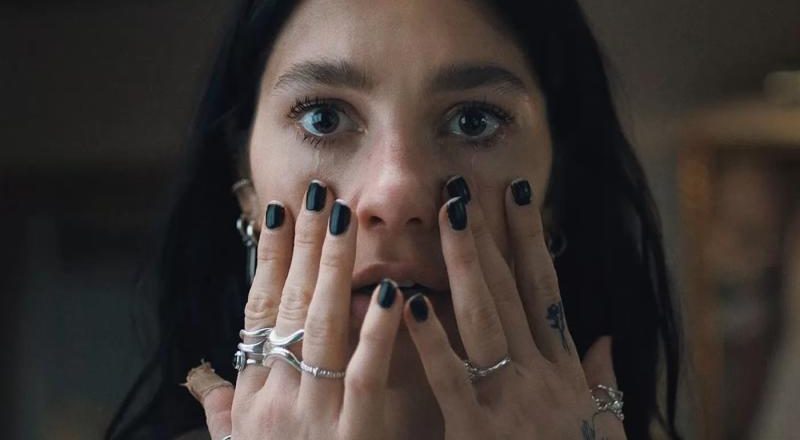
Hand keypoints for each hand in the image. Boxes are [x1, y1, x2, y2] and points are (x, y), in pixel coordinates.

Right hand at [186, 180, 405, 438]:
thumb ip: (220, 413)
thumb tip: (195, 379)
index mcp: (252, 396)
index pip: (256, 312)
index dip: (266, 261)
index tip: (274, 214)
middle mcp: (275, 397)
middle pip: (287, 305)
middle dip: (302, 245)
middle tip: (315, 192)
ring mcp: (313, 415)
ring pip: (321, 327)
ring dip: (331, 269)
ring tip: (343, 219)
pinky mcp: (356, 434)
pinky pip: (366, 375)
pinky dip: (377, 332)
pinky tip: (390, 292)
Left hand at [402, 176, 625, 438]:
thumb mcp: (600, 424)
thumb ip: (598, 380)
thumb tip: (603, 338)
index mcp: (562, 370)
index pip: (544, 288)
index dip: (531, 238)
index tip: (516, 194)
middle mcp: (540, 375)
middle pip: (512, 290)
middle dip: (490, 235)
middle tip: (468, 186)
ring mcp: (511, 401)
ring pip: (487, 318)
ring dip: (467, 264)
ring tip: (449, 216)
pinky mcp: (478, 433)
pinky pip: (451, 380)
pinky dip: (431, 340)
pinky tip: (411, 302)